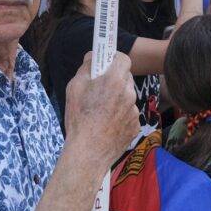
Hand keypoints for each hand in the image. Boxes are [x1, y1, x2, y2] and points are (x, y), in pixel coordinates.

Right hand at [64, 52, 139, 166]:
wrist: (88, 152)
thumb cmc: (79, 118)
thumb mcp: (74, 87)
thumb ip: (86, 68)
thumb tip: (92, 58)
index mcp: (114, 80)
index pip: (124, 59)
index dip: (115, 59)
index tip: (106, 63)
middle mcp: (129, 93)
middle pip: (126, 78)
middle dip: (115, 79)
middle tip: (100, 87)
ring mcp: (134, 111)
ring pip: (127, 97)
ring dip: (118, 98)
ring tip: (101, 111)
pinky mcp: (135, 126)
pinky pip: (129, 114)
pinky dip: (120, 115)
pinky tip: (107, 124)